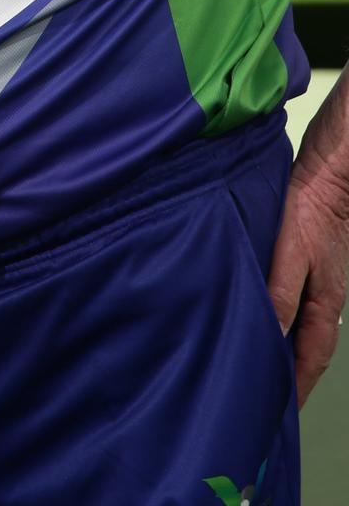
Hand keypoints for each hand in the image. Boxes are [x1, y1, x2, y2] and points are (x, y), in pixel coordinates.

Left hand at [269, 149, 348, 405]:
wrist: (329, 170)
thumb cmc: (310, 210)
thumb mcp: (291, 255)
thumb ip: (280, 294)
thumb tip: (271, 337)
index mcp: (323, 304)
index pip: (309, 358)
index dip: (296, 386)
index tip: (280, 413)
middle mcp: (322, 297)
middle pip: (306, 347)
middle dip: (288, 373)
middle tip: (263, 395)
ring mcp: (315, 279)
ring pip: (297, 323)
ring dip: (281, 344)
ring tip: (254, 360)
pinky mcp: (303, 260)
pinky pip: (289, 298)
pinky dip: (275, 313)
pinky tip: (255, 310)